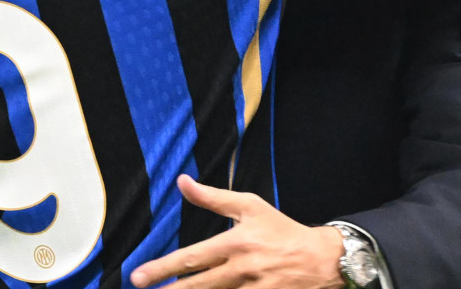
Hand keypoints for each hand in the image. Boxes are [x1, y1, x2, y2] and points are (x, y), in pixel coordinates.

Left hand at [130, 174, 345, 288]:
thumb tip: (183, 181)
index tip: (138, 276)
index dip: (163, 267)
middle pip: (198, 285)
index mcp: (236, 243)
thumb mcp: (249, 206)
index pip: (192, 258)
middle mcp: (242, 269)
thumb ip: (213, 197)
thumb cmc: (282, 230)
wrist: (323, 259)